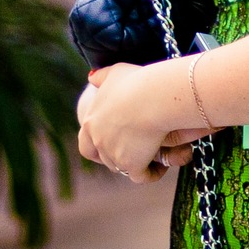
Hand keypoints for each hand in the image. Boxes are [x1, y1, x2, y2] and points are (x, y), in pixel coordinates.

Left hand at [78, 62, 199, 179]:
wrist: (154, 97)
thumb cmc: (137, 81)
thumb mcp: (115, 72)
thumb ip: (101, 78)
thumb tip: (91, 78)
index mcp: (91, 122)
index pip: (86, 144)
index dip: (96, 146)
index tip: (109, 145)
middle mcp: (98, 141)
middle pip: (104, 158)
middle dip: (117, 157)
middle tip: (134, 153)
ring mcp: (113, 155)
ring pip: (122, 167)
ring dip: (135, 164)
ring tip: (152, 157)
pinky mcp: (131, 165)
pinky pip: (141, 176)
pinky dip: (151, 174)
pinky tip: (162, 167)